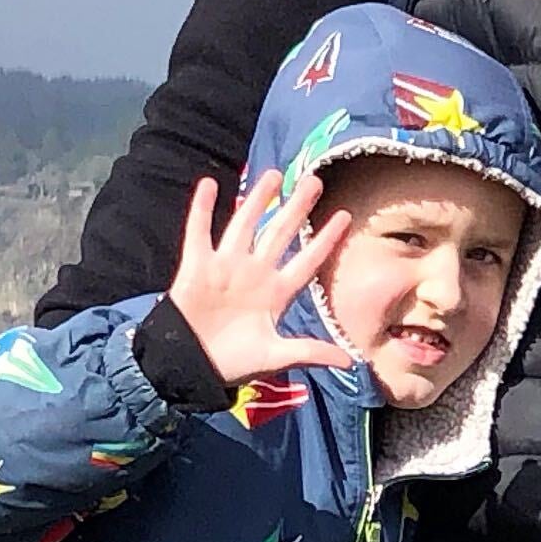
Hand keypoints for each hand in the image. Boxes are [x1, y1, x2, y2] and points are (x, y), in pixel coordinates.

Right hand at [168, 170, 356, 386]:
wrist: (190, 367)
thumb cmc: (234, 363)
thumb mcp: (276, 357)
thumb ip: (310, 352)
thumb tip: (350, 362)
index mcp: (277, 293)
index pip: (308, 260)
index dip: (326, 239)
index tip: (345, 215)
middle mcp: (255, 274)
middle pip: (280, 233)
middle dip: (296, 208)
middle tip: (313, 180)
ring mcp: (226, 267)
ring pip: (244, 225)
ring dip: (257, 200)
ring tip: (273, 174)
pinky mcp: (196, 267)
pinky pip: (199, 232)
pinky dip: (201, 209)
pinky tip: (209, 184)